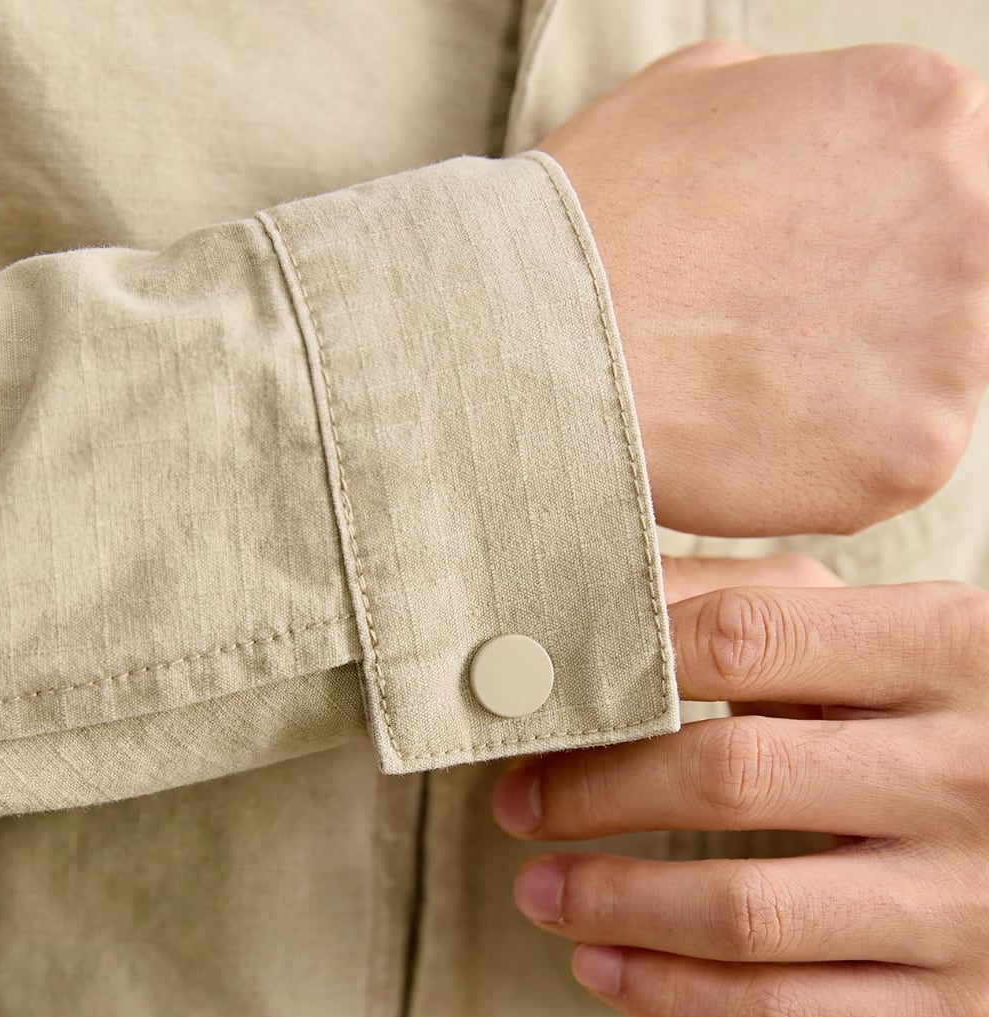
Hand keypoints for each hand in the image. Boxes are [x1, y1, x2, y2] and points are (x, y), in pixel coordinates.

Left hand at [492, 563, 988, 1016]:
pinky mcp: (954, 1015)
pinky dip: (666, 994)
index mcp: (952, 650)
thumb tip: (598, 601)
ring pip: (742, 911)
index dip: (620, 667)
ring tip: (539, 889)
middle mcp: (970, 774)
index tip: (544, 698)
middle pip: (728, 776)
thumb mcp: (895, 643)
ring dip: (610, 901)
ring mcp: (968, 904)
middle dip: (592, 792)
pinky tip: (602, 967)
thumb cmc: (960, 728)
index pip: (742, 638)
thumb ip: (766, 610)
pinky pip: (779, 1014)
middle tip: (517, 801)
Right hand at [540, 40, 988, 537]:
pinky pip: (897, 465)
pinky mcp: (919, 450)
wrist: (532, 342)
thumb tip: (825, 145)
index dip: (887, 236)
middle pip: (964, 284)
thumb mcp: (702, 89)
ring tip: (749, 389)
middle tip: (777, 338)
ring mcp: (957, 339)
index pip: (963, 183)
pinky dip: (832, 467)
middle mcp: (973, 212)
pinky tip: (753, 440)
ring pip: (932, 381)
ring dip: (859, 393)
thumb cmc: (599, 215)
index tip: (826, 274)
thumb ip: (804, 104)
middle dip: (883, 313)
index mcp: (929, 110)